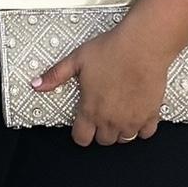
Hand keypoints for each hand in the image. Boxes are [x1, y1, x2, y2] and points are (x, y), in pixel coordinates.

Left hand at [33, 24, 167, 147]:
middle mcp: (110, 120)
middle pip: (104, 140)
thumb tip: (36, 84)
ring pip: (124, 139)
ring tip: (118, 113)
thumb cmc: (111, 50)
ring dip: (120, 130)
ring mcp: (132, 120)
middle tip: (102, 114)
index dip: (81, 132)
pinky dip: (141, 127)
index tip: (83, 124)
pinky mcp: (150, 115)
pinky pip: (145, 133)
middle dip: (101, 131)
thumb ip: (55, 75)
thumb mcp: (76, 59)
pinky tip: (137, 114)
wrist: (142, 45)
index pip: (82, 138)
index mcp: (90, 110)